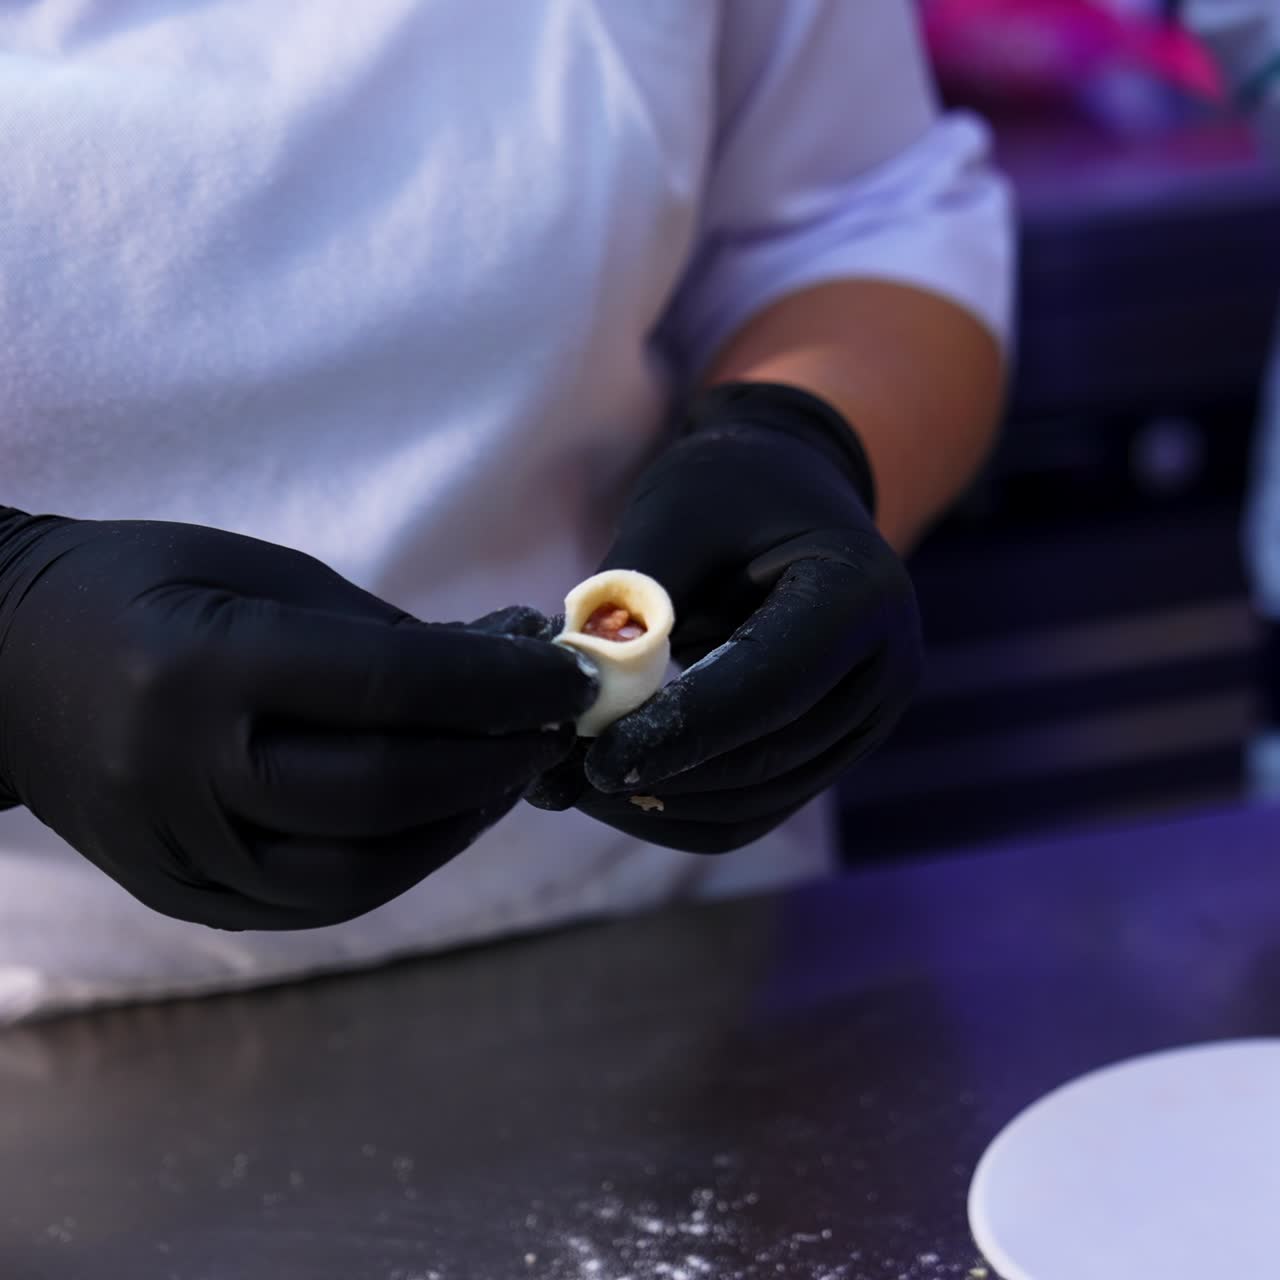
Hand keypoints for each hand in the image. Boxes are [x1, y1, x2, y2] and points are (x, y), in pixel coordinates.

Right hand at [0, 511, 594, 928]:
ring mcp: (176, 847)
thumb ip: (375, 630)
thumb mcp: (256, 571)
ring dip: (459, 824)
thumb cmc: (140, 588)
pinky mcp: (179, 890)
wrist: (0, 665)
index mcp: (204, 661)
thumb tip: (496, 667)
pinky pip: (313, 902)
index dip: (502, 683)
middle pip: (385, 788)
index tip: (568, 675)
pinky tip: (444, 821)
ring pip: (357, 870)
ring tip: (509, 776)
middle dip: (495, 758)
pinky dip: (399, 865)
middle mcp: (184, 768)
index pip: (392, 685)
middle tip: (552, 729)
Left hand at [527, 382, 921, 850]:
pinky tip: (618, 791)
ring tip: (575, 785)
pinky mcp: (833, 756)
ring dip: (660, 806)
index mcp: (858, 594)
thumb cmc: (729, 491)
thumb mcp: (676, 513)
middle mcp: (882, 672)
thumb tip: (568, 684)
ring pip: (756, 803)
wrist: (790, 495)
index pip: (769, 685)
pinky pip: (754, 812)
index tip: (596, 759)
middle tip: (562, 778)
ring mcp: (865, 724)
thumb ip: (631, 596)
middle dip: (659, 776)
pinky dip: (680, 814)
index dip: (681, 730)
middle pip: (765, 758)